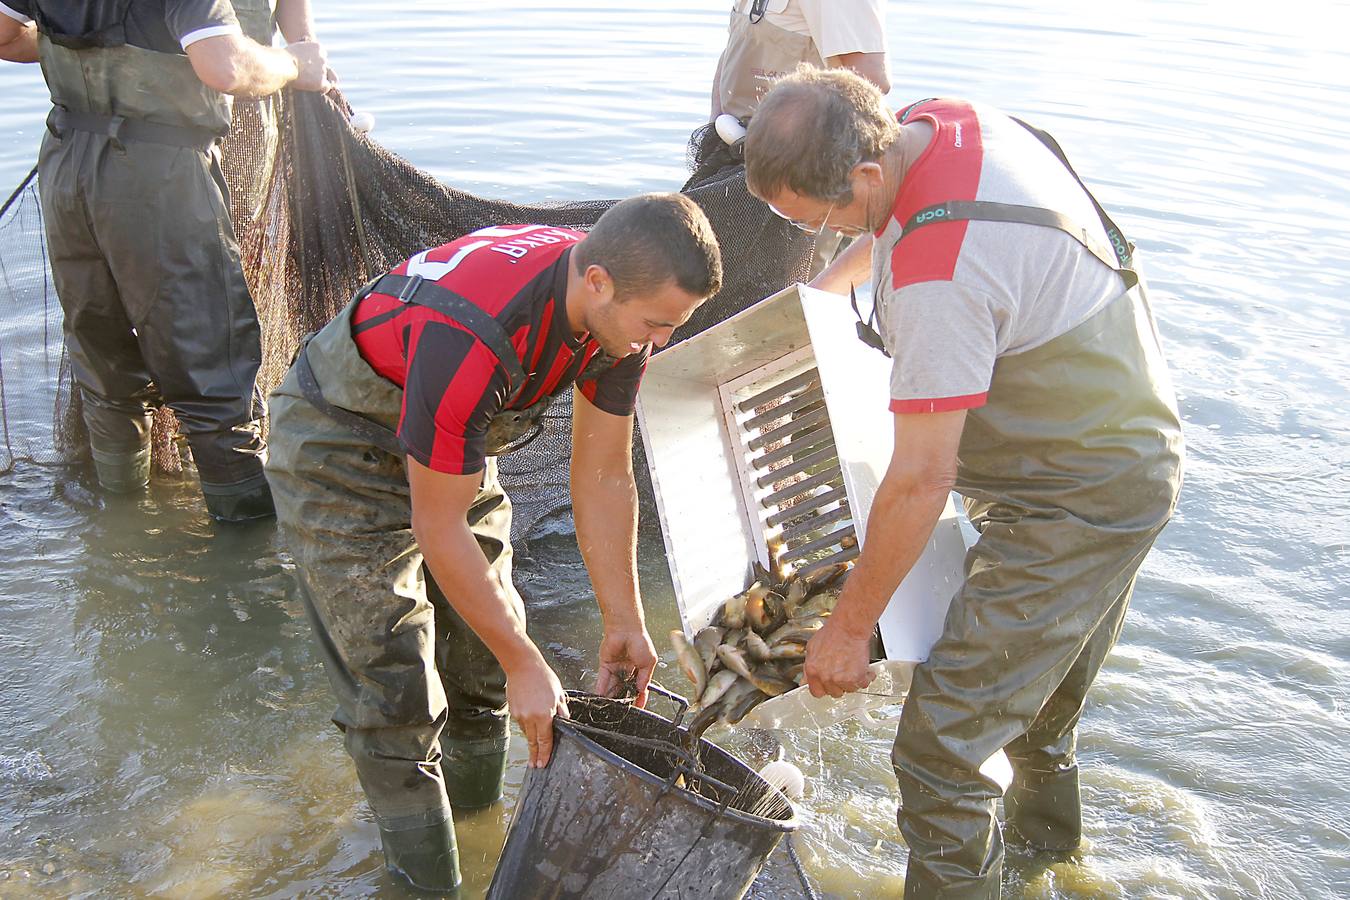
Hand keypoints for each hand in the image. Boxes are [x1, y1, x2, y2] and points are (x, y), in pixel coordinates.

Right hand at [286, 41, 329, 91]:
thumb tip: (304, 62)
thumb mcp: (296, 49)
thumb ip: (304, 54)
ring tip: (303, 80)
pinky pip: (326, 87)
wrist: (282, 65)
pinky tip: (312, 88)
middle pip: (323, 67)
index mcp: (318, 47)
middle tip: (303, 74)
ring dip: (316, 80)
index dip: (313, 62)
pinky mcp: (321, 81)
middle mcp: (323, 58)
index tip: (305, 65)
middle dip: (315, 71)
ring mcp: (323, 70)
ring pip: (324, 77)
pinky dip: (321, 89)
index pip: (321, 56)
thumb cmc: (283, 58)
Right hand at [505, 652, 569, 767]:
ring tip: (535, 742)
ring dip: (532, 737)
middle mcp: (530, 718)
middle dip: (535, 755)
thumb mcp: (559, 694)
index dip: (545, 754)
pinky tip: (530, 716)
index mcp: (544, 715)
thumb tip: (565, 721)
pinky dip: (527, 724)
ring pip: (527, 732)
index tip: (543, 764)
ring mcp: (520, 715)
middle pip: (533, 741)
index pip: (545, 741)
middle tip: (536, 765)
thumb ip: (562, 711)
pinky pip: (521, 723)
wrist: (522, 666)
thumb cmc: (542, 677)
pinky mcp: (513, 711)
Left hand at [595, 627, 656, 707]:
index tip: (638, 707)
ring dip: (611, 696)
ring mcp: (617, 668)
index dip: (639, 698)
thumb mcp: (649, 662)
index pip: (639, 687)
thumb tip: (641, 690)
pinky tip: (601, 697)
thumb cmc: (640, 640)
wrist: (625, 629)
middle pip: (625, 688)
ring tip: (610, 707)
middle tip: (623, 708)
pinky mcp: (606, 665)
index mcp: (641, 668)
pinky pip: (603, 680)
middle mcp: (628, 670)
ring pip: (613, 686)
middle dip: (624, 698)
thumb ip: (644, 678)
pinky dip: (601, 689)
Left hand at [804, 618, 875, 698]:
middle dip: (839, 684)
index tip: (828, 686)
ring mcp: (840, 679)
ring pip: (849, 689)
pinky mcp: (855, 678)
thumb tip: (805, 680)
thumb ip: (808, 667)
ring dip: (853, 681)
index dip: (824, 689)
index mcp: (813, 670)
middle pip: (834, 692)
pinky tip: (863, 668)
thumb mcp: (812, 648)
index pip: (816, 692)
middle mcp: (825, 677)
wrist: (848, 627)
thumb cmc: (833, 633)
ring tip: (853, 667)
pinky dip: (865, 677)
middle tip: (843, 671)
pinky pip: (862, 684)